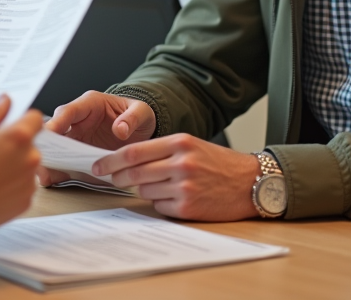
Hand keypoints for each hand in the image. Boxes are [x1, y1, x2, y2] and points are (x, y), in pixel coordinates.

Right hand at [0, 96, 42, 268]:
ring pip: (27, 166)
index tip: (10, 126)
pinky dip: (12, 186)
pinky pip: (23, 186)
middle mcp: (31, 158)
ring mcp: (30, 181)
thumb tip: (5, 101)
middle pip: (31, 144)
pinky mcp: (27, 200)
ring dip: (15, 166)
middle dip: (16, 145)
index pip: (35, 118)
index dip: (23, 120)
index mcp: (19, 136)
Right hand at [37, 91, 155, 185]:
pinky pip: (65, 163)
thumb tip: (120, 130)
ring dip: (48, 160)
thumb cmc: (137, 116)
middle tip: (41, 159)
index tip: (50, 133)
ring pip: (56, 148)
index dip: (57, 122)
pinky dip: (57, 171)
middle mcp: (78, 121)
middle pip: (55, 130)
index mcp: (89, 104)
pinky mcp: (79, 155)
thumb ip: (132, 118)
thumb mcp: (142, 112)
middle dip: (47, 144)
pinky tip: (51, 181)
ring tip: (43, 175)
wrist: (141, 130)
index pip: (68, 111)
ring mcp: (77, 139)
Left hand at [92, 134, 261, 221]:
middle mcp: (181, 163)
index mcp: (180, 143)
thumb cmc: (220, 164)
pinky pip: (160, 207)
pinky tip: (176, 198)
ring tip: (162, 186)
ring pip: (145, 191)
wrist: (251, 182)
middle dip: (119, 177)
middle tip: (112, 179)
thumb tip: (128, 162)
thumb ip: (163, 151)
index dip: (112, 160)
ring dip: (144, 190)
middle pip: (135, 172)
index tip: (99, 166)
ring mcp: (184, 187)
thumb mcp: (192, 146)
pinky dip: (161, 204)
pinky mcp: (187, 208)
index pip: (134, 151)